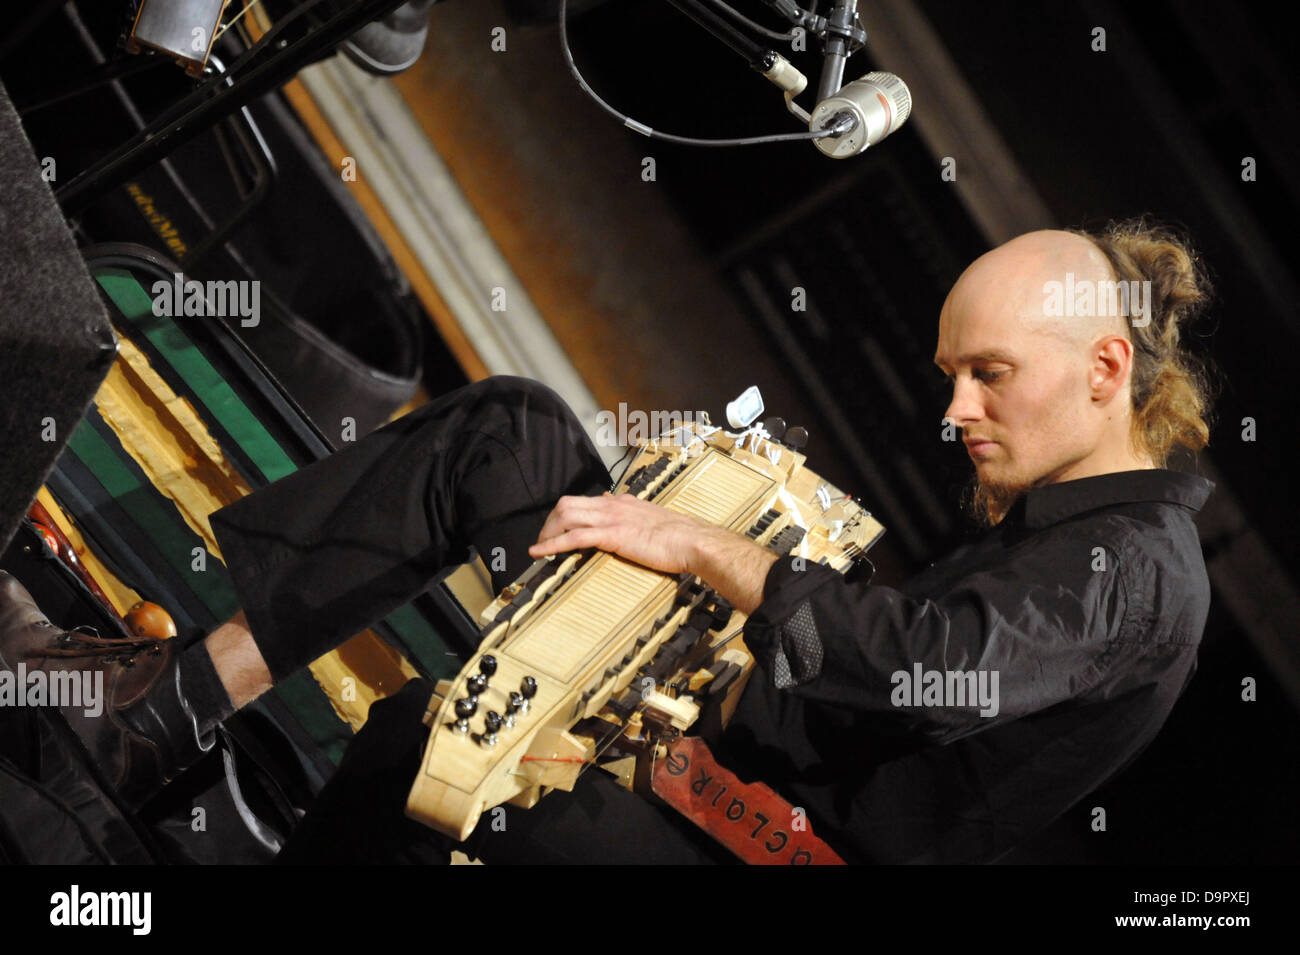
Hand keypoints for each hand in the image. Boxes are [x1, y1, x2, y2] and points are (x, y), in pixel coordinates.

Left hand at [528, 492, 709, 574]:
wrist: (693, 541)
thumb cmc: (679, 537)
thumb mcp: (652, 520)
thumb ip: (633, 515)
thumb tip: (617, 507)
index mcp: (622, 502)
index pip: (584, 501)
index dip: (565, 515)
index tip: (557, 529)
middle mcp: (613, 505)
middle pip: (567, 504)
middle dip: (550, 522)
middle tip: (543, 540)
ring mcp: (611, 518)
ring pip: (566, 516)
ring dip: (547, 532)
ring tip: (539, 548)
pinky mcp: (612, 535)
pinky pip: (574, 537)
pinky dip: (552, 545)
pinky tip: (540, 553)